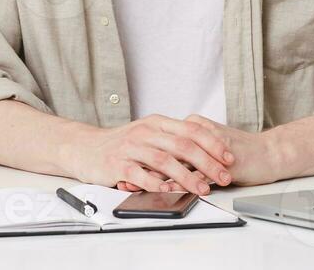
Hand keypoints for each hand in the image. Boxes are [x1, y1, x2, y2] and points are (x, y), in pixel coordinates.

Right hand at [63, 113, 235, 195]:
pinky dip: (156, 183)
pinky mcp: (117, 164)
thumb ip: (172, 140)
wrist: (85, 147)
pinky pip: (140, 174)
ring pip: (164, 160)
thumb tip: (206, 153)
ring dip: (186, 176)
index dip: (212, 143)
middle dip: (207, 162)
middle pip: (182, 145)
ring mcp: (131, 147)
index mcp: (157, 122)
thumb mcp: (148, 134)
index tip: (229, 158)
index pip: (191, 129)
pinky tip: (169, 191)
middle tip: (223, 177)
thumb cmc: (122, 145)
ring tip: (202, 189)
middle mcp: (145, 131)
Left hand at [116, 114, 283, 191]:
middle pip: (165, 149)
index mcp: (193, 124)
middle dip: (145, 166)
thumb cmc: (239, 152)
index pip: (162, 141)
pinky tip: (170, 191)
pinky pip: (197, 171)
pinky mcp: (221, 158)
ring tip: (140, 187)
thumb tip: (161, 165)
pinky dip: (180, 182)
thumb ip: (186, 151)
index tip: (125, 170)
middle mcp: (198, 130)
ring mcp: (209, 143)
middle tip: (126, 180)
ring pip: (178, 159)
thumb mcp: (207, 147)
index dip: (143, 156)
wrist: (270, 154)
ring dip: (159, 175)